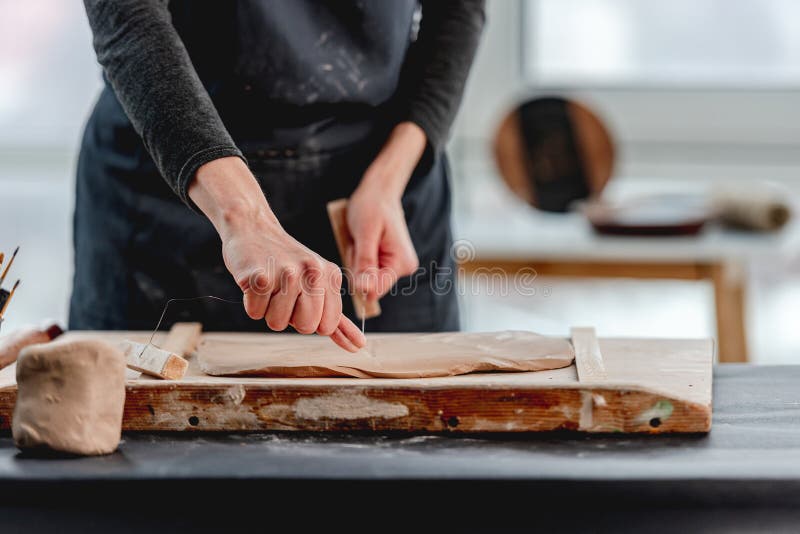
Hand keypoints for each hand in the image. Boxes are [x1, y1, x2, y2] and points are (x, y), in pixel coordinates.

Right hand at [188, 157, 365, 351]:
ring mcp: (287, 273)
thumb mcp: (318, 284)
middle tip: (283, 293)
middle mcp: (313, 272)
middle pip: (305, 327)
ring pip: (277, 323)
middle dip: (289, 318)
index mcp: (331, 276)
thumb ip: (336, 318)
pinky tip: (254, 280)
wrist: (253, 229)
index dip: (308, 319)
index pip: (326, 326)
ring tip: (269, 285)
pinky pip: (255, 313)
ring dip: (268, 310)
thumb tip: (359, 345)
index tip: (300, 299)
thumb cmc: (285, 262)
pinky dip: (250, 302)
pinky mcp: (260, 276)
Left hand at [348, 122, 426, 301]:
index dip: (358, 276)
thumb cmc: (372, 206)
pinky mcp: (388, 262)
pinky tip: (362, 242)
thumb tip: (365, 291)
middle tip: (359, 241)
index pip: (375, 289)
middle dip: (357, 264)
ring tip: (361, 239)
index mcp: (401, 263)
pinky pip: (366, 269)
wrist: (379, 191)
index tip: (358, 250)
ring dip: (357, 260)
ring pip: (365, 277)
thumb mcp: (365, 234)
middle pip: (369, 284)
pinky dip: (359, 257)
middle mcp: (403, 268)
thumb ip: (366, 264)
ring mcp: (396, 265)